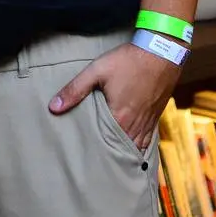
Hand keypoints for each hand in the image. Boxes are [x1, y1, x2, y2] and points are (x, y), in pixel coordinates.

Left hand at [49, 41, 179, 148]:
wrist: (161, 52)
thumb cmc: (127, 61)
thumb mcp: (96, 72)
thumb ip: (75, 90)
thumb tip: (54, 108)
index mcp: (120, 118)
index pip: (108, 145)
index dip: (98, 153)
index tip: (87, 160)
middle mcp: (137, 124)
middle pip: (123, 148)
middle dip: (112, 156)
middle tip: (98, 163)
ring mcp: (149, 121)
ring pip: (138, 145)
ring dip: (126, 152)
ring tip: (113, 160)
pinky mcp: (156, 115)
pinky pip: (148, 138)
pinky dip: (139, 144)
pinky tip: (132, 147)